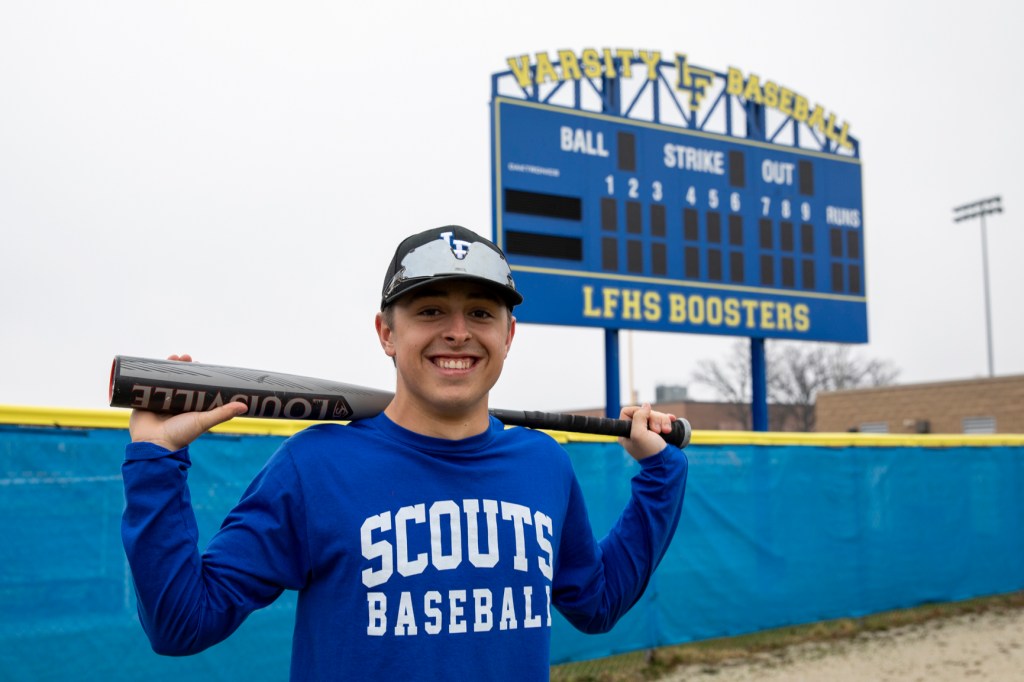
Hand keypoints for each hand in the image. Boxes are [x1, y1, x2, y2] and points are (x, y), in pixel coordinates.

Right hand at [128, 354, 247, 450]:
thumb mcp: (203, 421)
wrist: (152, 445)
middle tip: (187, 357)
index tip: (200, 363)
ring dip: (168, 366)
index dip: (197, 374)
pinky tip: (155, 363)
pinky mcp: (143, 400)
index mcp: (188, 406)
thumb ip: (222, 413)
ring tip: (175, 357)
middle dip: (182, 367)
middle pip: (178, 380)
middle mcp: (174, 402)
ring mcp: (158, 400)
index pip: (194, 386)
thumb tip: (245, 406)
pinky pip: (145, 384)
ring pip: (164, 379)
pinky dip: (150, 373)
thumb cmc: (180, 435)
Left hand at [618, 403, 677, 460]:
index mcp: (625, 432)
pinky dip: (667, 420)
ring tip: (666, 431)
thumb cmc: (650, 451)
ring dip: (663, 421)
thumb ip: (639, 416)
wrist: (666, 464)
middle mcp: (636, 431)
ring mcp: (648, 432)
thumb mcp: (638, 433)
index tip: (646, 419)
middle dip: (654, 419)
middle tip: (657, 431)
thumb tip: (646, 405)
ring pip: (655, 415)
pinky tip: (672, 420)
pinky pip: (663, 420)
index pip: (628, 411)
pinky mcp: (659, 433)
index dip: (638, 412)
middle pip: (644, 412)